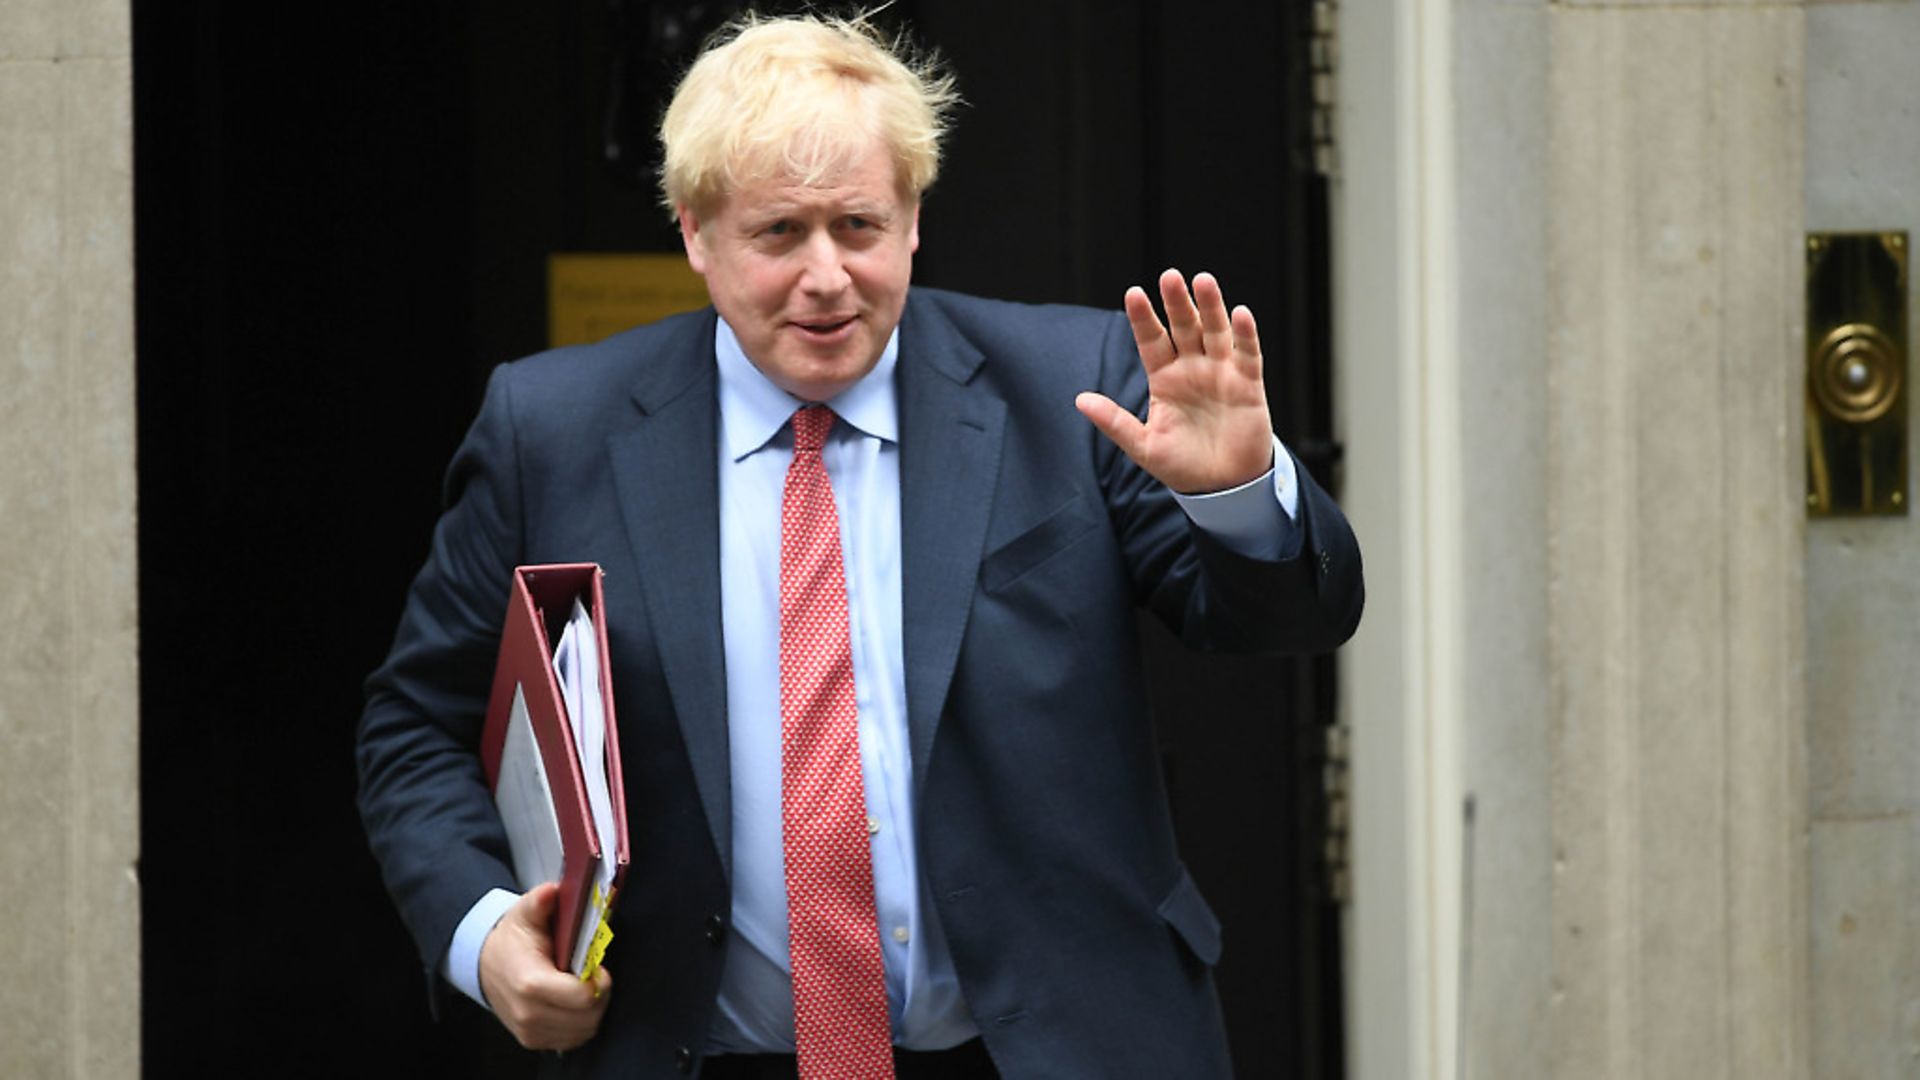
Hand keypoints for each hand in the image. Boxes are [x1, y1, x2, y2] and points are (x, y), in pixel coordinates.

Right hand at [477, 883, 612, 1050]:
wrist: (486, 965)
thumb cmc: (511, 941)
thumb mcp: (525, 914)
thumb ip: (540, 902)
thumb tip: (551, 892)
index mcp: (530, 983)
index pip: (583, 997)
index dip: (599, 981)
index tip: (597, 967)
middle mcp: (529, 1013)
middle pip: (588, 1017)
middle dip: (599, 994)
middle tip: (594, 976)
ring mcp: (530, 1031)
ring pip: (584, 1031)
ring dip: (592, 1010)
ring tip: (584, 987)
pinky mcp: (533, 1041)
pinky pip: (573, 1040)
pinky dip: (581, 1023)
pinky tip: (575, 1003)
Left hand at [1075, 268, 1274, 493]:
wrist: (1223, 488)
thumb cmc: (1182, 466)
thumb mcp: (1143, 446)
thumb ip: (1115, 422)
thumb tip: (1080, 400)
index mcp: (1164, 379)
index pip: (1151, 340)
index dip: (1143, 318)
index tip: (1133, 294)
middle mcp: (1192, 368)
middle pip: (1183, 327)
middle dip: (1176, 302)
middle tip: (1169, 276)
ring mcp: (1221, 373)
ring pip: (1215, 332)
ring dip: (1211, 307)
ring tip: (1203, 281)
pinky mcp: (1249, 385)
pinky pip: (1247, 355)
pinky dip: (1245, 335)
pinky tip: (1240, 313)